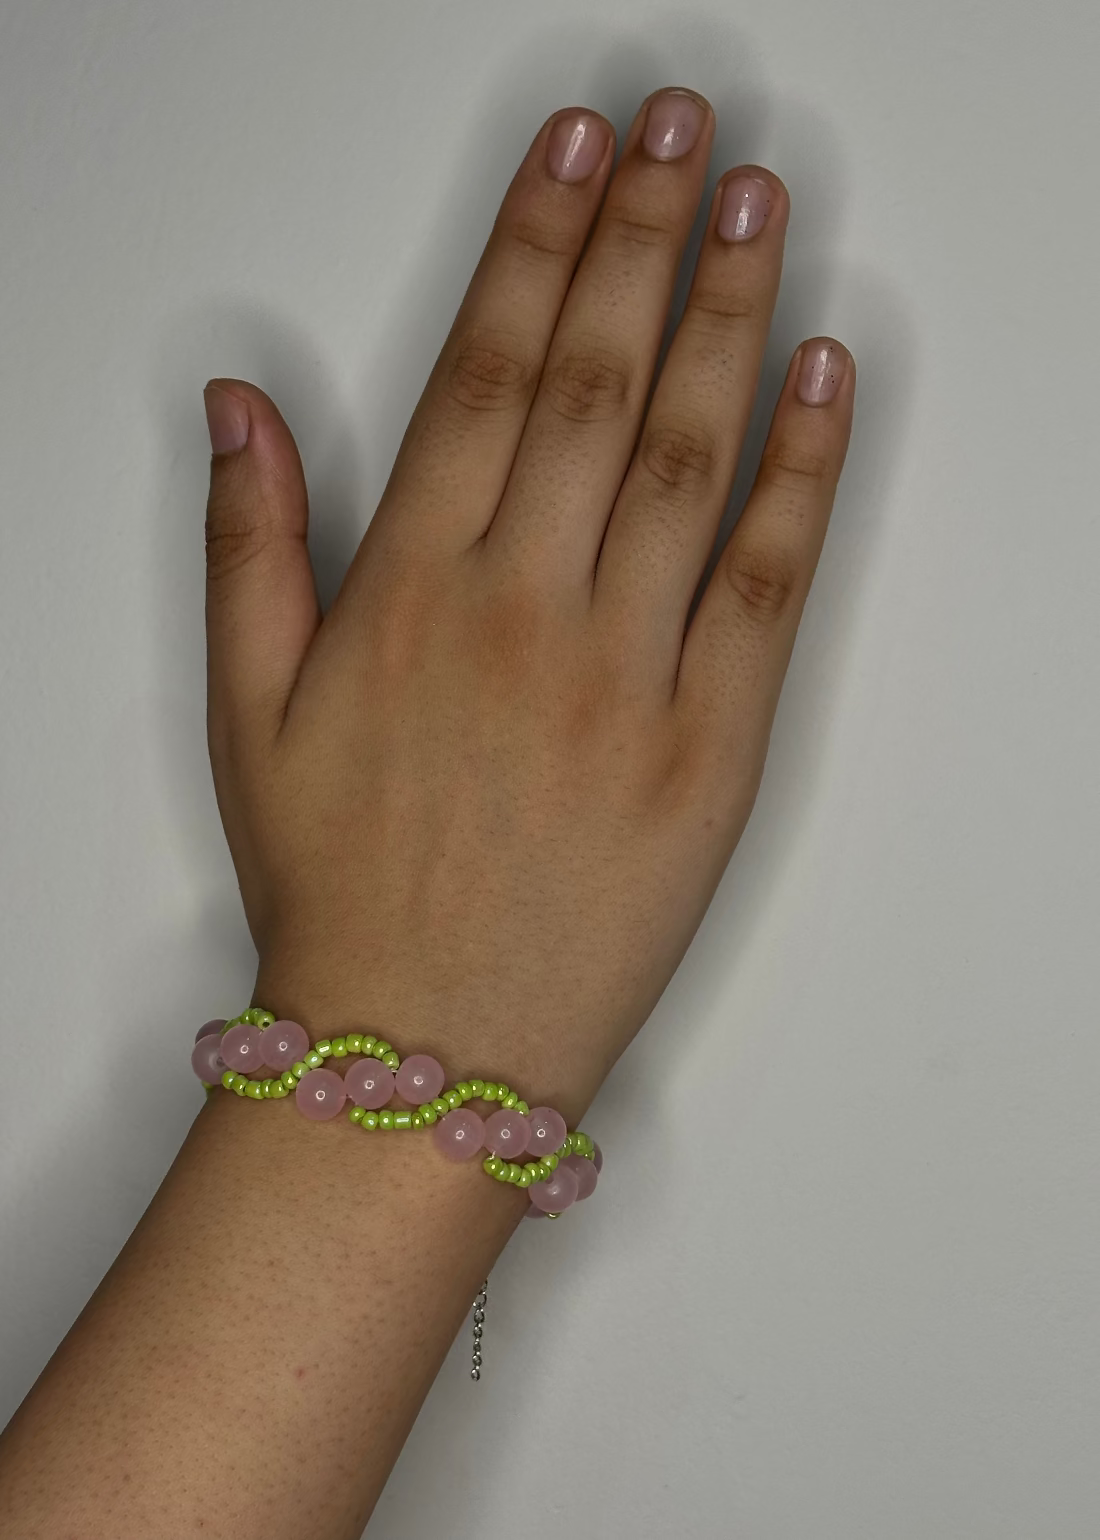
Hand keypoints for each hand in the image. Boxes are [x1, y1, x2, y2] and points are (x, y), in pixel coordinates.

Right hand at [202, 86, 853, 1115]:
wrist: (422, 1050)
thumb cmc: (337, 889)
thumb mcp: (247, 717)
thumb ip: (246, 547)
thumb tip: (237, 405)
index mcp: (409, 593)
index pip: (483, 371)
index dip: (536, 242)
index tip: (578, 150)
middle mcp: (520, 613)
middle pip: (592, 381)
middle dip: (641, 235)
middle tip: (684, 128)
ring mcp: (624, 679)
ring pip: (686, 456)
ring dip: (725, 314)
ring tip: (755, 205)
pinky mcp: (711, 752)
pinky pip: (767, 584)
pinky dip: (804, 472)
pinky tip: (822, 374)